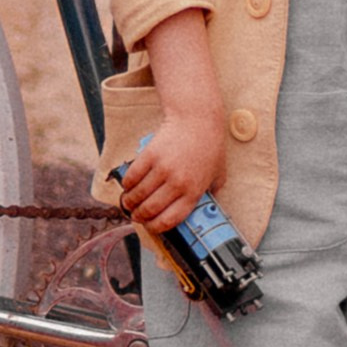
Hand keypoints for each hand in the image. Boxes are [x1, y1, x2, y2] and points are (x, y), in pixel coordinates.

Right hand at [115, 99, 226, 234]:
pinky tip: (127, 186)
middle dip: (139, 216)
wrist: (198, 119)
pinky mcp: (150, 155)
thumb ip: (212, 192)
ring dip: (129, 203)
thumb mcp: (218, 173)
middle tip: (136, 215)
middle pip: (150, 209)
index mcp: (194, 191)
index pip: (170, 219)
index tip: (150, 226)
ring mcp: (163, 169)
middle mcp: (177, 183)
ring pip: (138, 195)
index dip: (155, 227)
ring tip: (128, 203)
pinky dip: (127, 185)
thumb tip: (205, 208)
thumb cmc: (210, 146)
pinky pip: (132, 177)